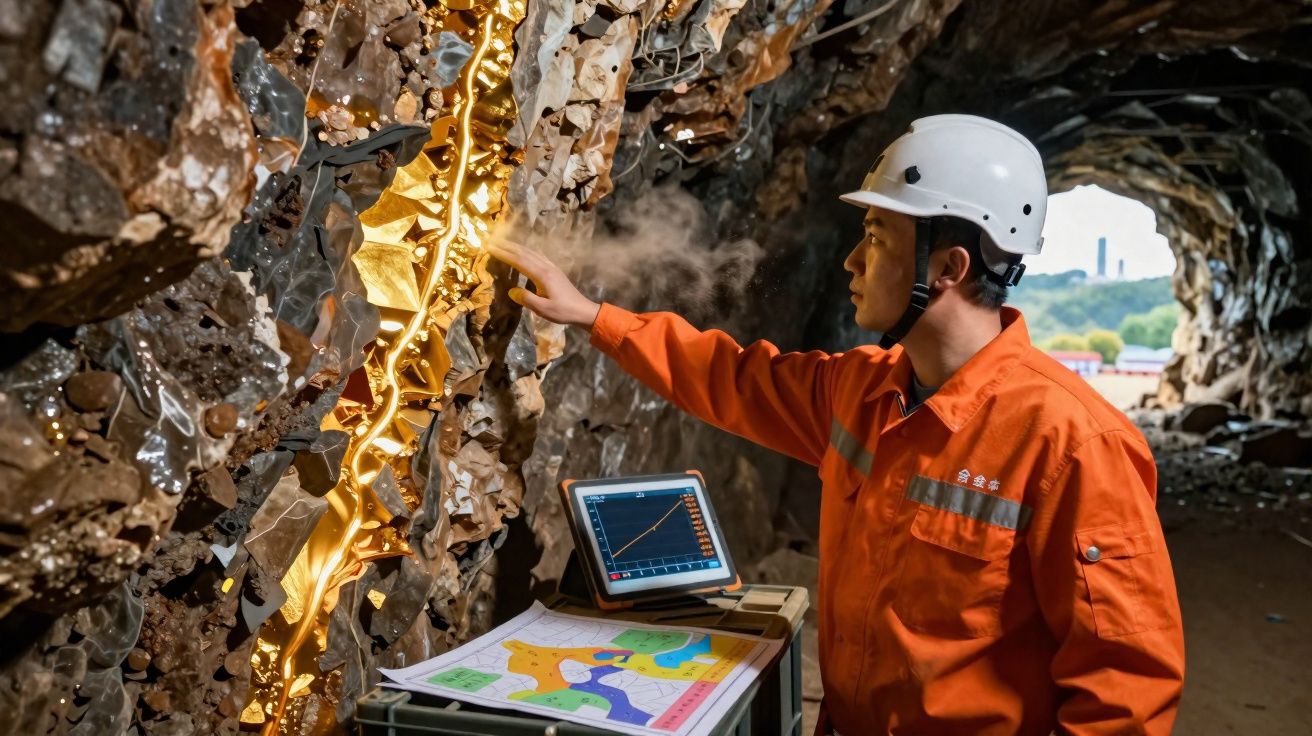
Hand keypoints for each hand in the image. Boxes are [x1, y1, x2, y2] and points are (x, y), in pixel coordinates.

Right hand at [487, 240, 601, 328]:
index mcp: (542, 276)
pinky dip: (527, 251)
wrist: (582, 310)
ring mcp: (552, 267)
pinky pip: (538, 256)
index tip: (491, 248)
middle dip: (508, 246)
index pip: (519, 261)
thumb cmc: (563, 311)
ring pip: (532, 252)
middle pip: (525, 253)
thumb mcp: (543, 309)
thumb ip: (527, 299)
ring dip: (517, 247)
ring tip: (505, 243)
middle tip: (493, 241)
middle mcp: (546, 267)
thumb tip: (511, 290)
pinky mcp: (555, 270)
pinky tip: (525, 252)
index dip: (504, 254)